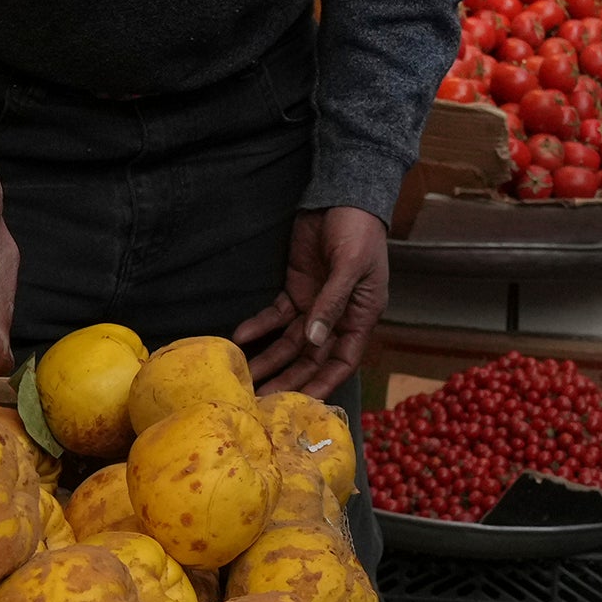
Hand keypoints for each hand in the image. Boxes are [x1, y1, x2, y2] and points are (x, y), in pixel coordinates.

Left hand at [234, 205, 389, 396]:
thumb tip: (315, 341)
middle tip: (262, 401)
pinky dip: (259, 327)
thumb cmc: (358, 231)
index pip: (342, 360)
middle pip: (311, 358)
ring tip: (245, 379)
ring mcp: (314, 305)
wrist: (342, 197)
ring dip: (269, 359)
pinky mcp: (295, 289)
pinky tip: (240, 338)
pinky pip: (275, 316)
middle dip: (288, 379)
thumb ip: (332, 303)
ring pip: (290, 342)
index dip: (324, 383)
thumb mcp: (350, 266)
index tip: (302, 404)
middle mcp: (337, 318)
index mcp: (361, 316)